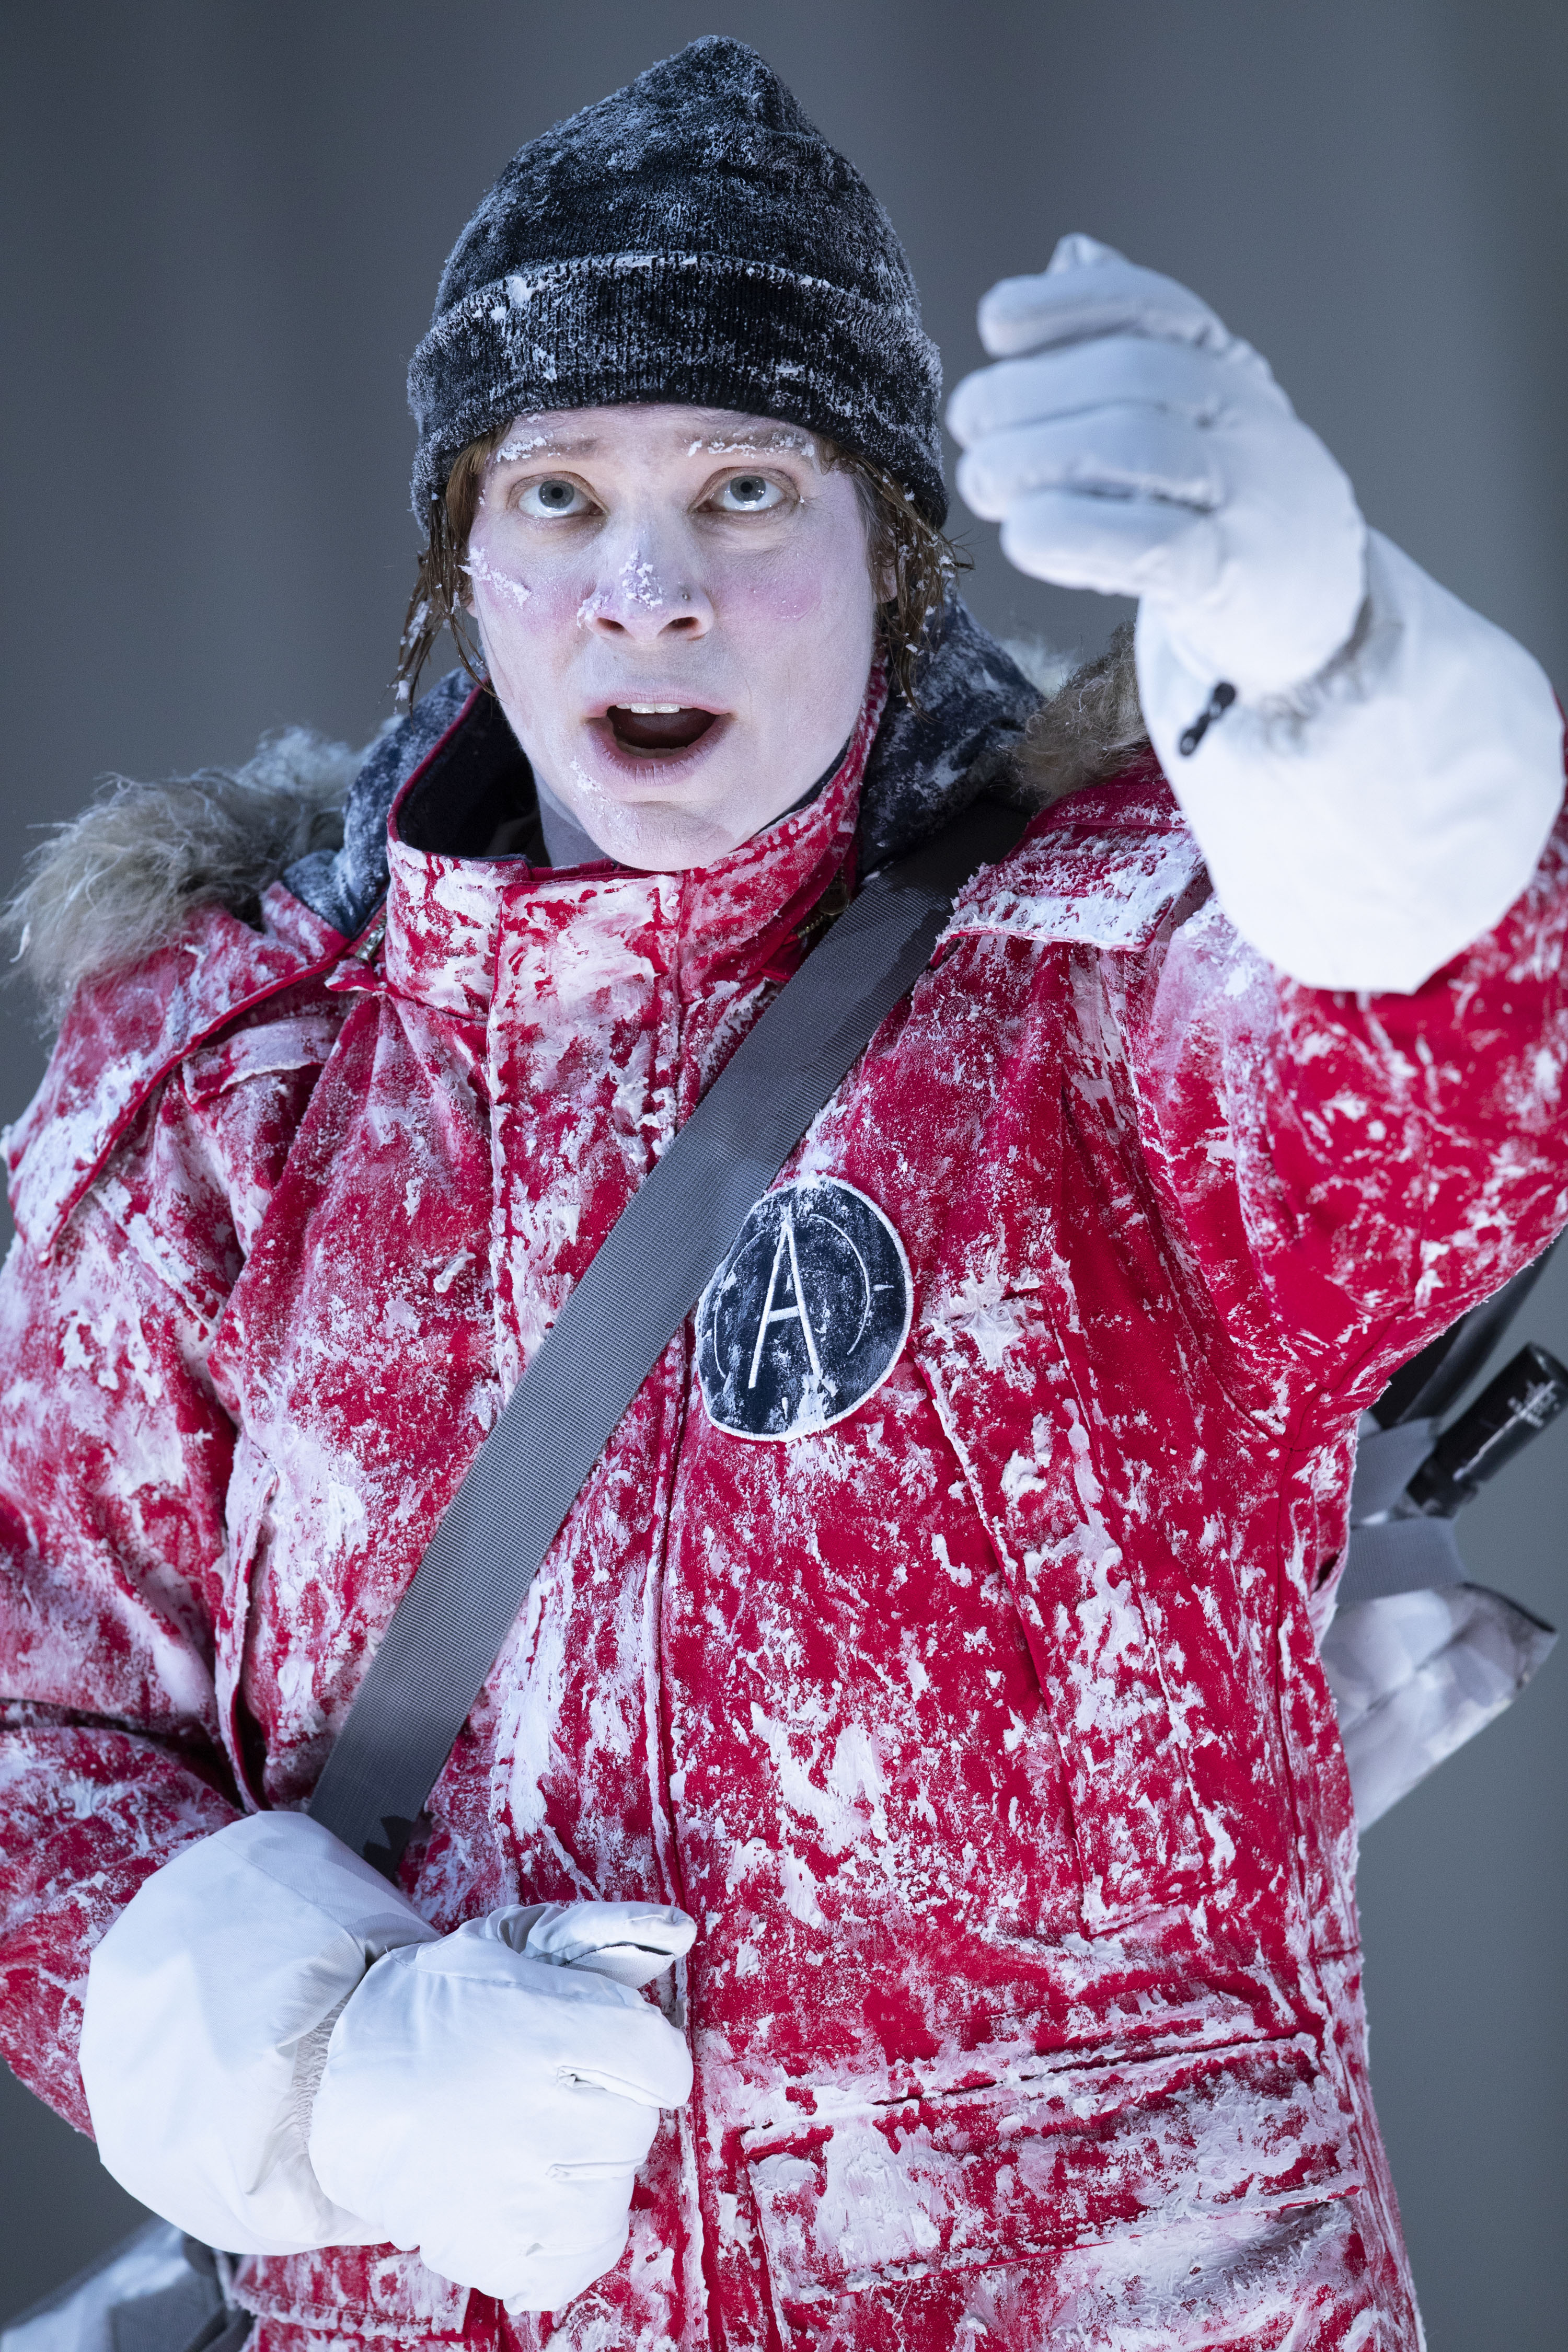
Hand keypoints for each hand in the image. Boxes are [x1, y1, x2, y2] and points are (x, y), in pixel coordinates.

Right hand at [307, 1901, 694, 2311]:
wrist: (341, 2082)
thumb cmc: (437, 2006)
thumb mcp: (511, 1942)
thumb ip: (603, 1932)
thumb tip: (680, 1931)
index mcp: (541, 2027)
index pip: (658, 2058)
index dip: (646, 2052)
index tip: (615, 2050)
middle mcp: (530, 2114)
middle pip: (636, 2128)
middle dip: (613, 2106)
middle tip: (563, 2090)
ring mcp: (507, 2192)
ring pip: (612, 2198)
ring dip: (593, 2172)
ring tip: (546, 2143)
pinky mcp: (485, 2250)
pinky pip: (576, 2264)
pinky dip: (571, 2239)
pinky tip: (541, 2200)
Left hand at [947, 235, 1365, 698]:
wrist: (1320, 607)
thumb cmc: (1226, 507)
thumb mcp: (1191, 414)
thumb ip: (1131, 342)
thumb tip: (1071, 255)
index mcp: (1226, 367)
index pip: (1152, 306)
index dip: (1067, 305)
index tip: (995, 324)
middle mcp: (1245, 416)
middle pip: (1135, 374)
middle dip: (1031, 392)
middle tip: (970, 428)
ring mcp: (1248, 495)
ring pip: (1142, 447)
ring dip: (1039, 457)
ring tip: (982, 481)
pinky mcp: (1237, 577)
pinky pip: (1161, 544)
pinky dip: (1079, 534)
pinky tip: (1025, 535)